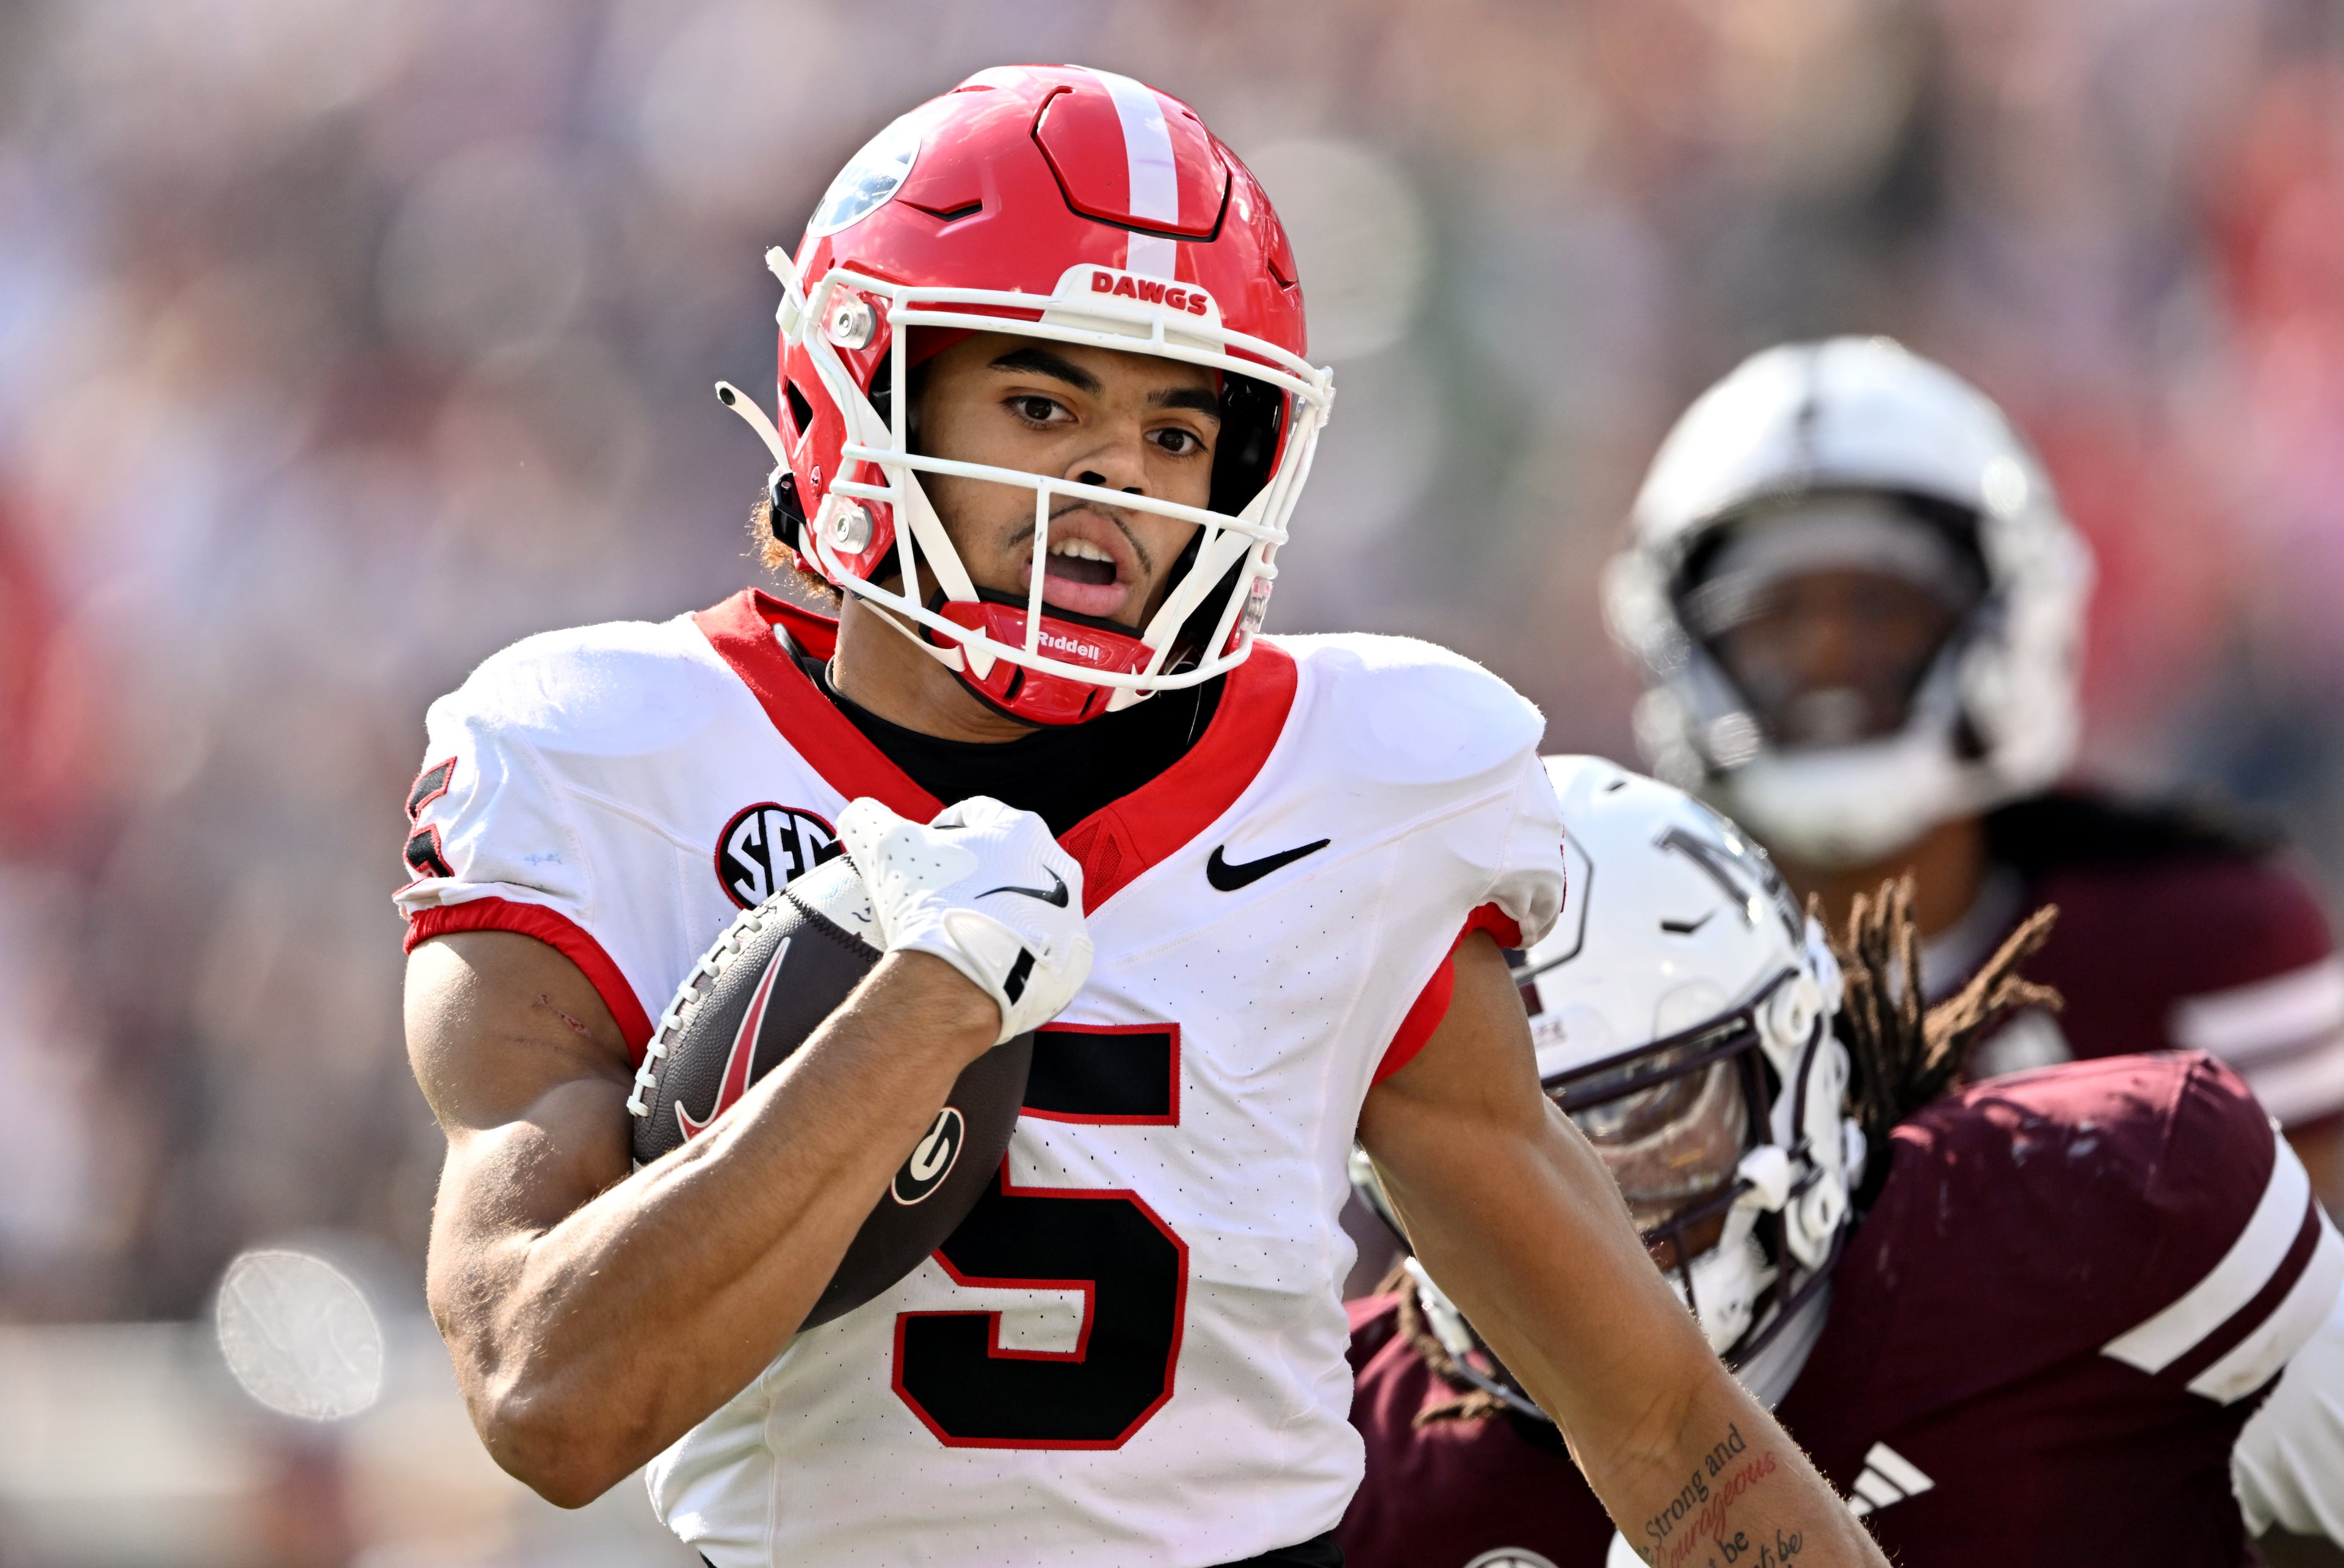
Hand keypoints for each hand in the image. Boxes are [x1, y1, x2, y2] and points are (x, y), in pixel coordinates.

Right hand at [836, 796, 1092, 1044]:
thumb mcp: (884, 845)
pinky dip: (1016, 953)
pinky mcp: (1072, 960)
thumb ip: (870, 818)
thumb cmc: (928, 902)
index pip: (975, 816)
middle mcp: (1057, 865)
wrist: (960, 981)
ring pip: (1027, 905)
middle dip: (976, 873)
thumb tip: (862, 814)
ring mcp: (1070, 915)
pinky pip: (1041, 949)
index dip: (942, 831)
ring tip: (963, 932)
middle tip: (939, 897)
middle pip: (1007, 861)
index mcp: (1020, 827)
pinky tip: (986, 962)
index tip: (921, 855)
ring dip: (999, 912)